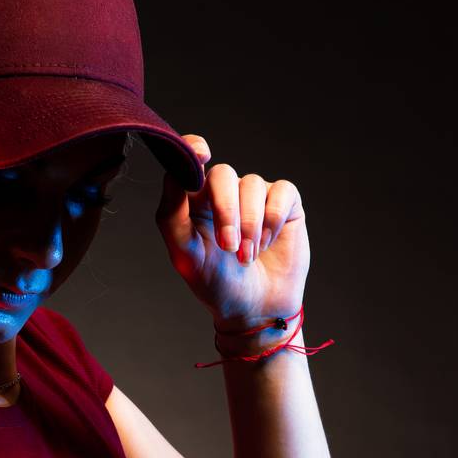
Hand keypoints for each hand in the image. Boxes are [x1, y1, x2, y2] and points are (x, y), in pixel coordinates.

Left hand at [155, 134, 310, 327]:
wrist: (254, 309)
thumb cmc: (215, 283)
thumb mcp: (185, 255)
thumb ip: (172, 214)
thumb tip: (176, 174)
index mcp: (195, 200)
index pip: (191, 161)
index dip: (194, 148)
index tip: (202, 153)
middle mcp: (225, 192)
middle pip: (223, 175)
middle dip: (226, 210)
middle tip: (229, 247)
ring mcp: (255, 196)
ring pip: (253, 185)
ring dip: (250, 224)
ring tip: (246, 257)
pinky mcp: (285, 203)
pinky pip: (282, 191)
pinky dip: (273, 218)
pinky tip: (268, 242)